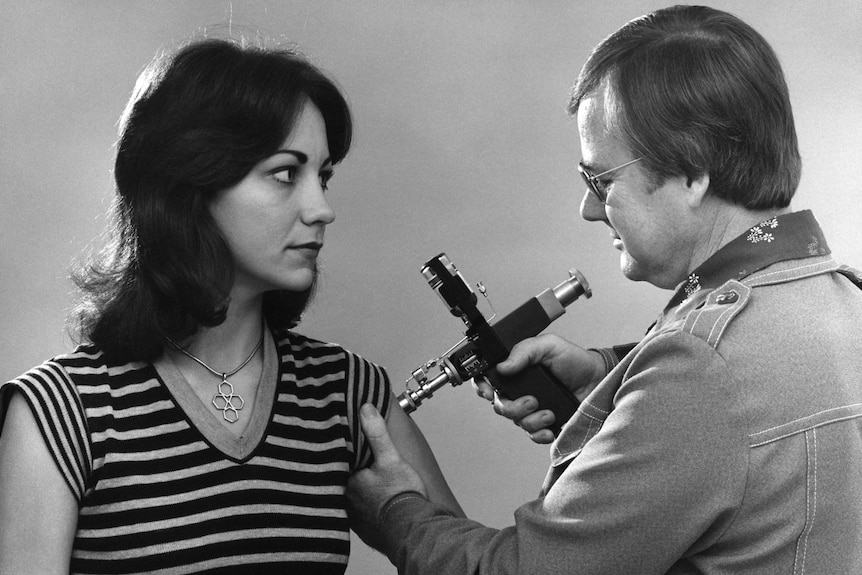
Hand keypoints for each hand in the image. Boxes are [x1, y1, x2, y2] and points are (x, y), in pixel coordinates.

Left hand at [346, 404, 427, 549]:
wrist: (412, 530)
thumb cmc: (401, 495)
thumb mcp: (390, 458)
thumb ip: (376, 433)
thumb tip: (365, 409)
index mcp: (348, 482)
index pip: (337, 465)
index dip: (341, 458)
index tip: (344, 450)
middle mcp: (346, 502)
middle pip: (342, 483)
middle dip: (348, 476)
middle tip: (359, 470)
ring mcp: (354, 519)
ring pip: (349, 501)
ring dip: (355, 495)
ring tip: (366, 487)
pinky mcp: (365, 531)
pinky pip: (359, 517)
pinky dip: (364, 511)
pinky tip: (373, 507)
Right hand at [472, 334, 604, 443]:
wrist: (598, 380)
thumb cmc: (574, 360)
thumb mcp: (548, 345)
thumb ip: (523, 351)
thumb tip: (502, 366)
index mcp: (516, 370)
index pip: (487, 379)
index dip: (482, 386)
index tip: (488, 391)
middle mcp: (520, 390)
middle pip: (499, 405)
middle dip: (512, 407)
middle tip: (532, 401)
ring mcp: (531, 409)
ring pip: (516, 421)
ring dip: (531, 420)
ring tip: (549, 413)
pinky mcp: (545, 424)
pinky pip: (533, 435)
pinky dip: (540, 434)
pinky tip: (550, 427)